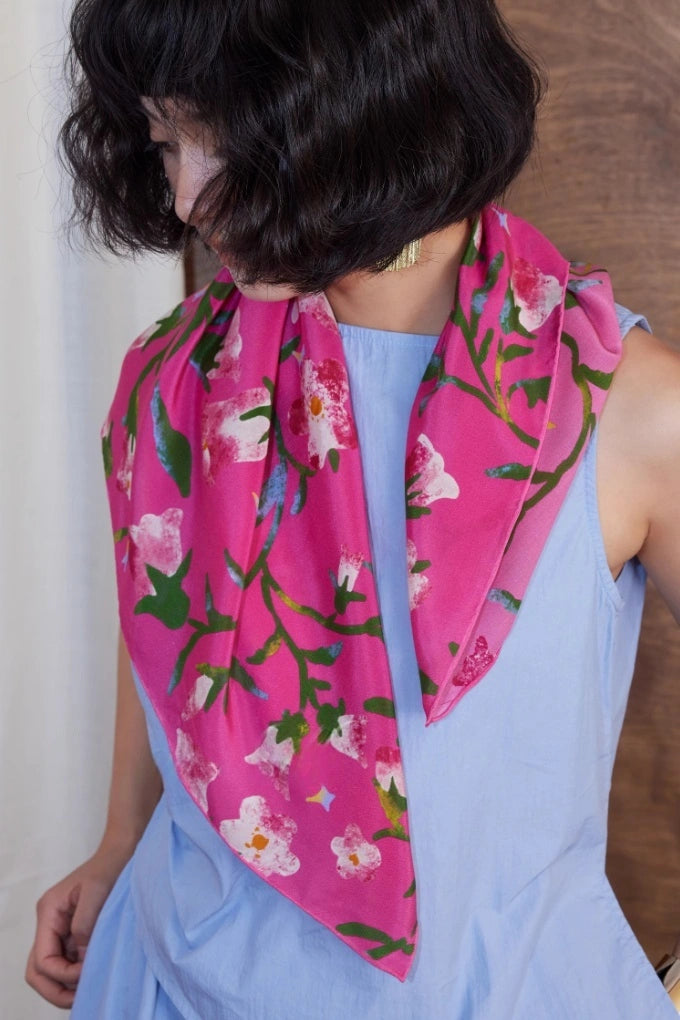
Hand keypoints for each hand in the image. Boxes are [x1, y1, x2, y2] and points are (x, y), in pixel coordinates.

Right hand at [25, 842, 132, 1007]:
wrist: (124, 850)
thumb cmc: (111, 866)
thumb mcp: (97, 893)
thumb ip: (85, 926)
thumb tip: (82, 958)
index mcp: (49, 912)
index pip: (42, 960)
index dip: (61, 975)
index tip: (86, 974)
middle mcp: (50, 922)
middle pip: (39, 970)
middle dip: (56, 989)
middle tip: (80, 998)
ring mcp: (62, 928)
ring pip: (53, 969)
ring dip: (67, 984)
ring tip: (89, 990)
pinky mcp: (76, 931)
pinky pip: (69, 960)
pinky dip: (78, 973)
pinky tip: (95, 975)